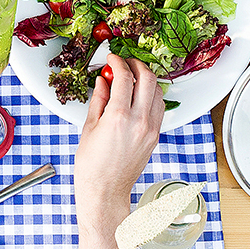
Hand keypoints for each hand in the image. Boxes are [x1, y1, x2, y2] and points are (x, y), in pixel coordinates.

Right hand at [74, 55, 163, 225]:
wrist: (105, 190)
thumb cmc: (92, 164)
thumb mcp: (89, 127)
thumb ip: (99, 99)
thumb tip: (103, 81)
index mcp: (118, 117)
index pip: (124, 77)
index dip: (117, 62)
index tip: (112, 58)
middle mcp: (138, 120)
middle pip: (148, 78)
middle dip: (137, 65)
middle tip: (125, 63)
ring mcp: (150, 128)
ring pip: (158, 91)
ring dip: (147, 79)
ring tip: (133, 78)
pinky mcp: (155, 135)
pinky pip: (159, 107)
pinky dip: (152, 96)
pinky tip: (140, 96)